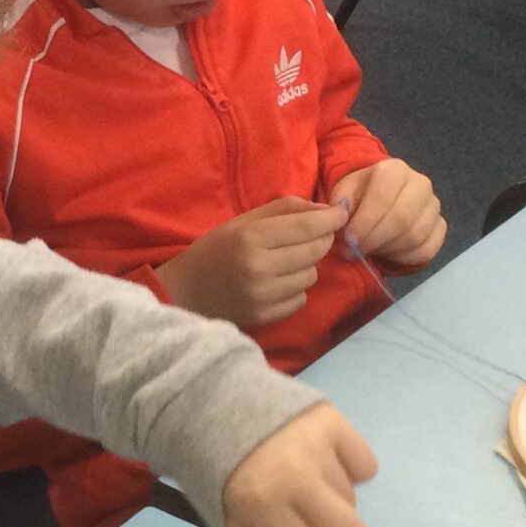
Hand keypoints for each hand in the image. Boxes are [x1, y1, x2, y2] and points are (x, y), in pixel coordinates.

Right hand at [158, 196, 344, 328]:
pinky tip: (276, 283)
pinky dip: (295, 289)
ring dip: (305, 266)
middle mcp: (260, 267)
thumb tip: (327, 210)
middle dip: (321, 239)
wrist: (185, 293)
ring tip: (285, 262)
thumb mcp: (243, 221)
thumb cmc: (214, 250)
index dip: (331, 218)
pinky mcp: (266, 316)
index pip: (306, 226)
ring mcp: (264, 295)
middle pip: (314, 251)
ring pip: (311, 276)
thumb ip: (285, 210)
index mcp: (251, 237)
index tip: (340, 213)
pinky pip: (301, 299)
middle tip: (313, 235)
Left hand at [220, 403, 376, 526]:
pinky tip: (325, 464)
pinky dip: (351, 471)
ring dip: (336, 504)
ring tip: (308, 488)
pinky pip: (364, 465)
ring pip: (352, 499)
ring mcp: (319, 446)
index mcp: (262, 506)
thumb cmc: (219, 471)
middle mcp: (296, 476)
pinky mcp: (334, 422)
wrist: (214, 406)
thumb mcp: (227, 524)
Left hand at [333, 160, 446, 267]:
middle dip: (375, 239)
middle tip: (356, 250)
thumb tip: (343, 216)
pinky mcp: (440, 227)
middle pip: (402, 218)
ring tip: (370, 249)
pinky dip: (404, 258)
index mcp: (394, 170)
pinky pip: (426, 250)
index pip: (383, 196)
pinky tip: (388, 253)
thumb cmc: (361, 196)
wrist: (381, 201)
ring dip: (387, 249)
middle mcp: (420, 184)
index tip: (349, 239)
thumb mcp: (344, 192)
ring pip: (415, 237)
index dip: (365, 222)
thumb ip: (341, 202)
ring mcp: (434, 206)